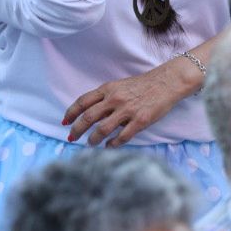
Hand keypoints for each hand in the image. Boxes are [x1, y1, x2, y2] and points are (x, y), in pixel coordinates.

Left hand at [64, 62, 196, 146]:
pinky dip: (112, 144)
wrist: (166, 83)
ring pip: (102, 130)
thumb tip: (89, 115)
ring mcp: (127, 110)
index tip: (64, 122)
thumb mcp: (119, 86)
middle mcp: (114, 99)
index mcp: (107, 89)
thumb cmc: (141, 85)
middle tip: (72, 138)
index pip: (83, 101)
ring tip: (90, 144)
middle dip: (77, 130)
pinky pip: (122, 137)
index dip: (71, 113)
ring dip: (93, 140)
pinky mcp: (140, 121)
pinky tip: (109, 147)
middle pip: (88, 117)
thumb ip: (105, 98)